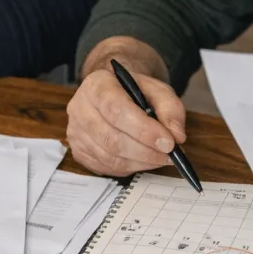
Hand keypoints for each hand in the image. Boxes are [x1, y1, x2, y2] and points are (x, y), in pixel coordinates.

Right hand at [66, 66, 186, 176]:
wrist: (114, 93)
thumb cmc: (134, 91)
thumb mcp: (157, 90)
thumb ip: (170, 108)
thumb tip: (176, 135)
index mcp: (96, 85)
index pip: (116, 110)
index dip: (144, 130)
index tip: (169, 142)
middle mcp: (80, 108)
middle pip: (112, 139)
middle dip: (147, 151)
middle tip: (170, 154)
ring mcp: (76, 132)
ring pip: (110, 157)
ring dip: (142, 162)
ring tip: (162, 157)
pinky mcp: (79, 152)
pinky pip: (107, 167)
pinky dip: (131, 167)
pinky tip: (144, 159)